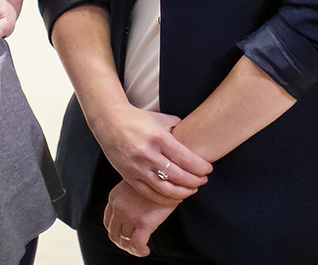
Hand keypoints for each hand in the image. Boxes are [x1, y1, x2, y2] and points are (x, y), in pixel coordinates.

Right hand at [94, 103, 209, 204]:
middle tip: (204, 180)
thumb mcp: (160, 119)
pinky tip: (175, 195)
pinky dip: (166, 198)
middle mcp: (148, 154)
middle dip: (196, 181)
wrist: (109, 122)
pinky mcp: (129, 177)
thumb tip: (193, 138)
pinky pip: (150, 194)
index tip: (208, 169)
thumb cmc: (137, 119)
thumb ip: (178, 129)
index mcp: (158, 138)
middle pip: (179, 176)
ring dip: (183, 192)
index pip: (186, 159)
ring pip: (166, 189)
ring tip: (192, 189)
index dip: (201, 168)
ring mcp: (138, 168)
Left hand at [103, 179, 176, 256]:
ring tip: (141, 249)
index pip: (108, 221)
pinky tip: (146, 251)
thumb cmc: (155, 180)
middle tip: (133, 246)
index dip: (115, 232)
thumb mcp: (134, 186)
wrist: (169, 175)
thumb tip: (133, 216)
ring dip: (132, 249)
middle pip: (113, 233)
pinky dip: (140, 251)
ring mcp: (129, 215)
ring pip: (124, 241)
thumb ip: (128, 200)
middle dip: (123, 243)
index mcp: (114, 197)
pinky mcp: (143, 222)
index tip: (124, 236)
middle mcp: (118, 207)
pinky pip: (137, 245)